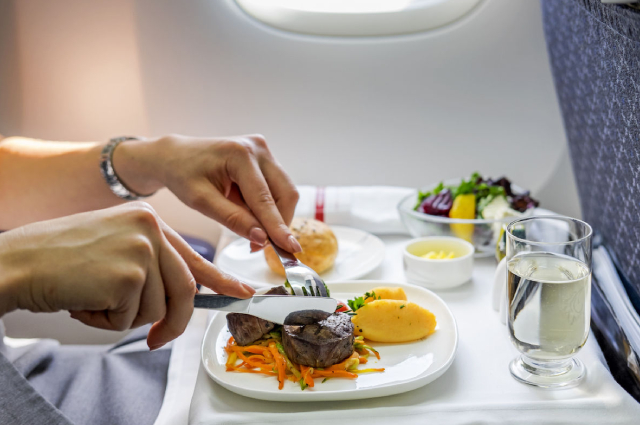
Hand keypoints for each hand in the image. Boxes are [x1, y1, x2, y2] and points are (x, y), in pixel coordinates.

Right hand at [0, 202, 254, 348]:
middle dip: (173, 323)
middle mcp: (151, 228)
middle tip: (156, 342)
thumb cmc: (60, 260)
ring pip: (157, 308)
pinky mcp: (129, 275)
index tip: (241, 292)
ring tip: (91, 297)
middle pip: (185, 289)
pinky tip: (83, 300)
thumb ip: (151, 265)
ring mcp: (142, 249)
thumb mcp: (114, 247)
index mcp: (149, 219)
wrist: (17, 262)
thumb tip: (184, 296)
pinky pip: (131, 319)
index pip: (193, 256)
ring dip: (123, 317)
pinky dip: (106, 321)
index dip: (219, 279)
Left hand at [114, 134, 300, 252]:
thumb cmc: (183, 176)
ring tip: (253, 232)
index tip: (290, 250)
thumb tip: (262, 238)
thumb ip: (233, 219)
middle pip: (285, 193)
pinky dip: (269, 208)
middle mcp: (258, 147)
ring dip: (275, 216)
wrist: (175, 156)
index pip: (264, 198)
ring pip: (285, 192)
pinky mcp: (265, 158)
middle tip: (263, 247)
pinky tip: (251, 216)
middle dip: (279, 223)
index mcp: (240, 154)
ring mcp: (264, 151)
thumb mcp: (201, 202)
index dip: (277, 226)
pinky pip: (277, 188)